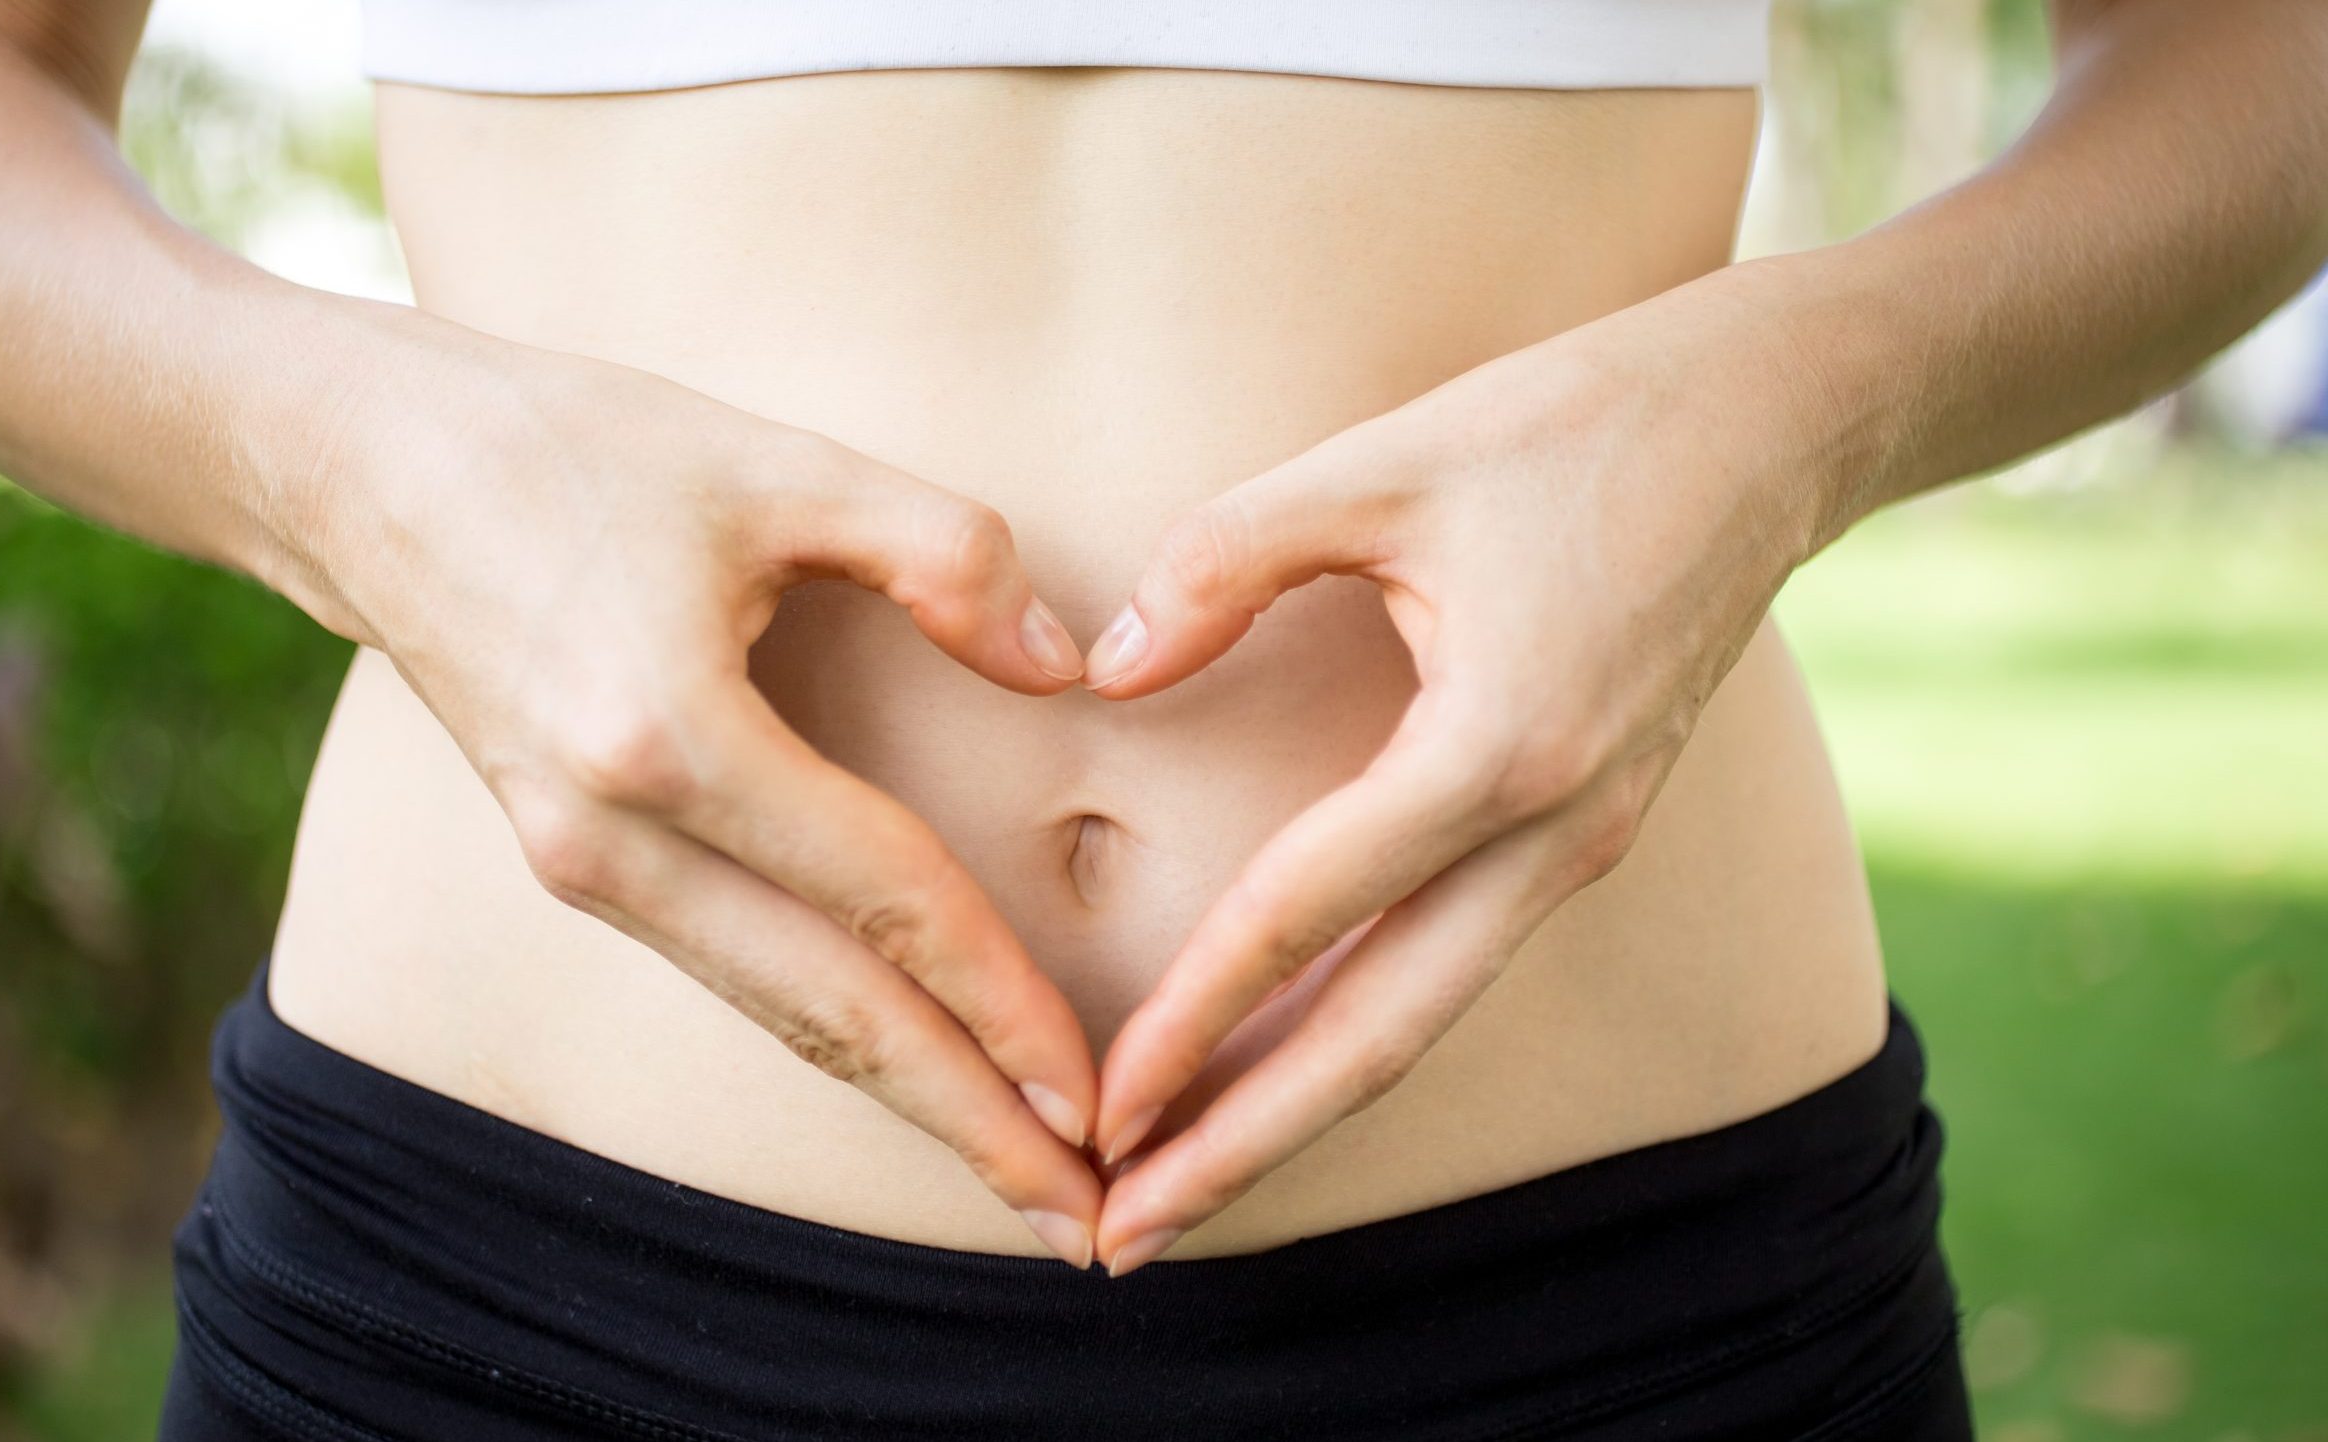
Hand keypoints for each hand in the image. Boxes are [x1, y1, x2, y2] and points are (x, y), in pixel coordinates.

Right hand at [301, 339, 1105, 1265]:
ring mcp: (578, 864)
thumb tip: (1067, 670)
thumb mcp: (773, 461)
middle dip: (967, 1124)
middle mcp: (610, 836)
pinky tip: (911, 1065)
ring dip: (907, 1098)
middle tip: (1089, 1226)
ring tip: (1021, 1174)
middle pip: (827, 1016)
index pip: (881, 902)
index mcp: (666, 735)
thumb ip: (942, 551)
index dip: (1001, 1002)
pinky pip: (730, 970)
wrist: (356, 467)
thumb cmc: (570, 443)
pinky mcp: (571, 861)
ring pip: (776, 1013)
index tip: (1099, 1094)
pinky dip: (832, 1033)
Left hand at [1078, 314, 1830, 1273]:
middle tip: (1126, 1234)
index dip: (1190, 1018)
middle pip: (1380, 1037)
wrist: (1771, 421)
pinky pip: (1456, 964)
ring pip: (1424, 1019)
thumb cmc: (1575, 423)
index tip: (1097, 1108)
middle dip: (1246, 1143)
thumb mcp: (1382, 463)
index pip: (1307, 913)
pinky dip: (1361, 1034)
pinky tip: (1283, 1066)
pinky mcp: (1585, 831)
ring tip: (1187, 1185)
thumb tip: (1110, 669)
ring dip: (1301, 1110)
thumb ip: (1227, 560)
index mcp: (1499, 746)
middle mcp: (1554, 830)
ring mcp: (1582, 843)